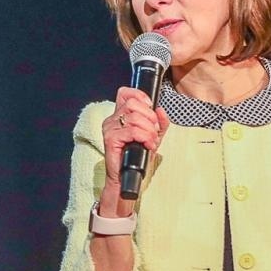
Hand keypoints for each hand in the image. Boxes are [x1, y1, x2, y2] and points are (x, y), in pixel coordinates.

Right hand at [100, 87, 170, 202]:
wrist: (127, 177)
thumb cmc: (137, 157)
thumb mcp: (153, 136)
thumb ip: (160, 123)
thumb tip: (161, 110)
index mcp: (119, 116)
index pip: (125, 93)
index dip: (140, 96)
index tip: (151, 109)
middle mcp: (112, 119)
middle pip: (133, 103)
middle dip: (150, 116)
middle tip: (154, 130)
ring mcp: (109, 128)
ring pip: (134, 117)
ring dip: (149, 130)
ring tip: (152, 141)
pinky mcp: (110, 139)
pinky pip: (132, 131)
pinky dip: (145, 137)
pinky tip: (148, 145)